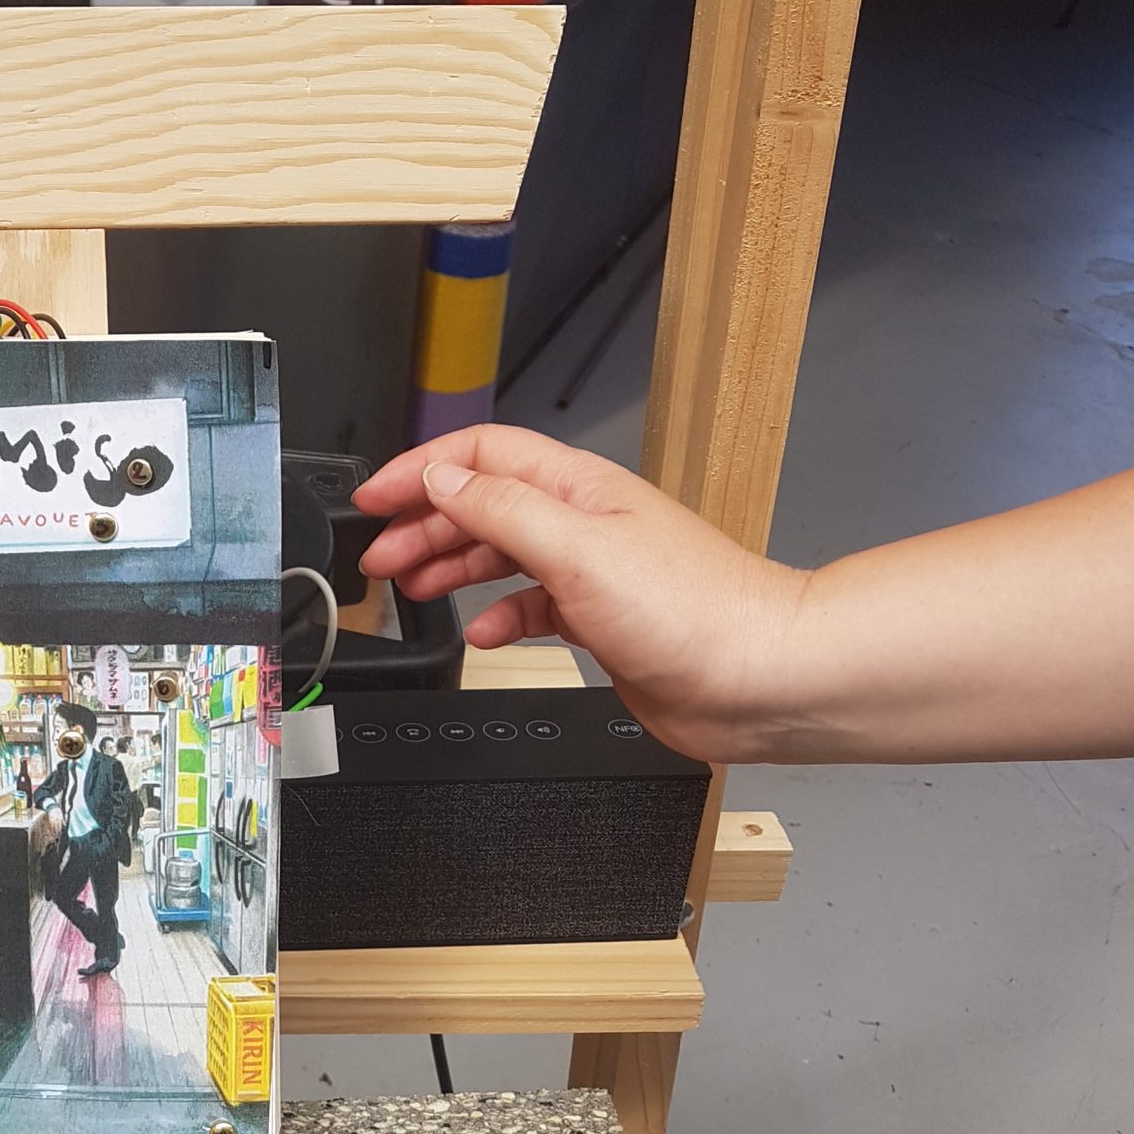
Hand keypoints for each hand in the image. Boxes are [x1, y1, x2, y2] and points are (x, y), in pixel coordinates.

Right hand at [354, 427, 808, 760]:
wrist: (758, 677)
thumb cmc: (693, 611)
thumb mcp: (579, 549)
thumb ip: (504, 510)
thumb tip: (443, 480)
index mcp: (578, 488)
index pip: (482, 457)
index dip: (421, 471)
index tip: (375, 500)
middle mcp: (584, 523)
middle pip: (484, 505)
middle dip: (424, 525)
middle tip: (379, 556)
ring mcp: (593, 572)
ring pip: (502, 555)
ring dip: (452, 568)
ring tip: (410, 588)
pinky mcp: (601, 621)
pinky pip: (531, 608)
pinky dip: (497, 617)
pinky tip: (479, 633)